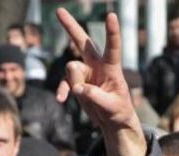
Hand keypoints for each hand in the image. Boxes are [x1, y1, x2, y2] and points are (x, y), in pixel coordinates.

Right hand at [55, 8, 145, 155]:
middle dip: (70, 26)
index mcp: (111, 68)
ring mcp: (85, 73)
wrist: (113, 121)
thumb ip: (95, 97)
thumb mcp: (112, 107)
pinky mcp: (75, 82)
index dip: (112, 32)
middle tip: (59, 10)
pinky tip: (61, 99)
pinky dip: (62, 90)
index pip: (112, 47)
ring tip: (84, 97)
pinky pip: (64, 82)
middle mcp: (97, 65)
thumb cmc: (119, 112)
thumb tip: (77, 88)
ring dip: (74, 84)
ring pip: (71, 69)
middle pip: (82, 42)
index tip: (112, 15)